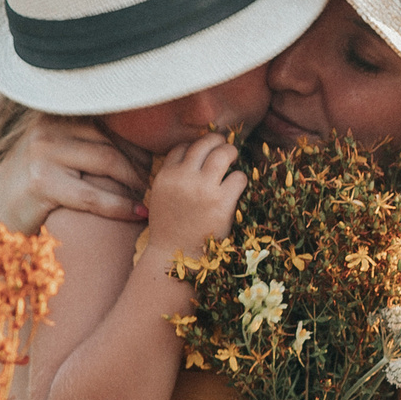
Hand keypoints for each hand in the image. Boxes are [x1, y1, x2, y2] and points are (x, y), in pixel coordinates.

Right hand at [0, 118, 150, 235]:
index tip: (155, 165)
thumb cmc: (36, 188)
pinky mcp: (41, 183)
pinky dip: (120, 206)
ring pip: (107, 163)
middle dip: (140, 167)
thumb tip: (136, 141)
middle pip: (111, 142)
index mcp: (54, 115)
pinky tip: (138, 214)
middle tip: (157, 186)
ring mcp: (41, 153)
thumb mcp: (55, 154)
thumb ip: (84, 142)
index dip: (137, 146)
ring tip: (150, 198)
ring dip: (135, 184)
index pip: (108, 124)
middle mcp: (47, 127)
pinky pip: (92, 195)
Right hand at [140, 134, 246, 260]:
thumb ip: (172, 178)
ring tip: (233, 159)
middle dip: (217, 142)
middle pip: (205, 144)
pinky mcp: (222, 203)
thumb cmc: (169, 230)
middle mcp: (183, 178)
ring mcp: (203, 189)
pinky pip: (239, 177)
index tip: (203, 154)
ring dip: (231, 153)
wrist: (174, 258)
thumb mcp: (160, 198)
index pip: (182, 148)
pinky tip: (236, 188)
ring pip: (223, 153)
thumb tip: (192, 161)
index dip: (194, 147)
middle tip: (224, 147)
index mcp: (166, 176)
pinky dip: (240, 179)